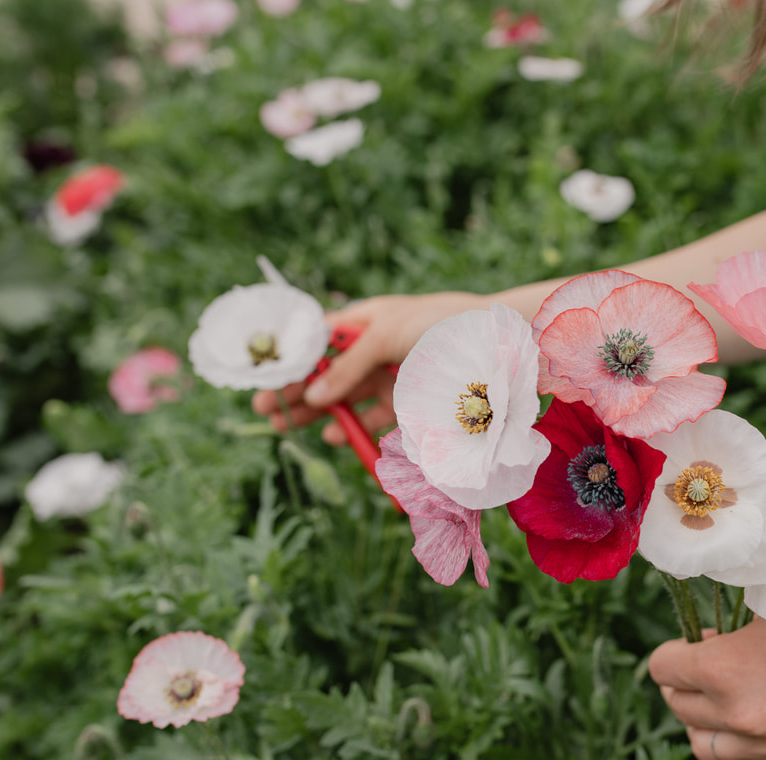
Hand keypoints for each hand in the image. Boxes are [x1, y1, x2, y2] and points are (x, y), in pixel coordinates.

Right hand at [252, 291, 487, 443]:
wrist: (501, 344)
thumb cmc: (443, 324)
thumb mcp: (389, 335)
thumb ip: (350, 365)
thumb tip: (312, 393)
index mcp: (367, 320)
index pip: (318, 339)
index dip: (291, 358)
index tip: (263, 378)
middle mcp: (376, 348)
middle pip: (327, 371)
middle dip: (295, 389)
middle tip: (265, 411)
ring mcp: (393, 375)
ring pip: (346, 396)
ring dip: (317, 411)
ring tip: (285, 425)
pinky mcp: (412, 401)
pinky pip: (375, 415)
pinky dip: (353, 425)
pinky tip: (332, 434)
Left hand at [648, 573, 765, 759]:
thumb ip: (728, 634)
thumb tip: (702, 646)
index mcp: (726, 670)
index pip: (662, 669)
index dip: (673, 652)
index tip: (690, 642)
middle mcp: (743, 716)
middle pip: (678, 708)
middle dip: (685, 683)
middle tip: (707, 662)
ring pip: (707, 747)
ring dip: (706, 720)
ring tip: (725, 694)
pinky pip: (748, 759)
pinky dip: (742, 739)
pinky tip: (761, 709)